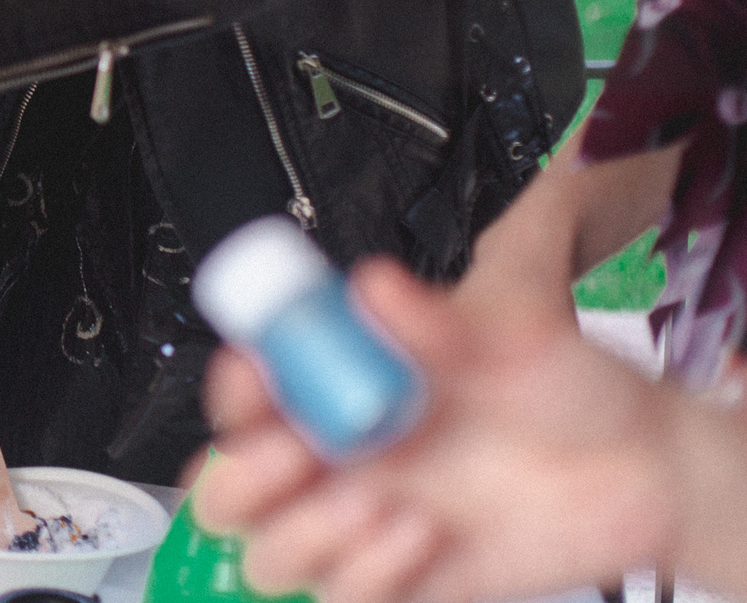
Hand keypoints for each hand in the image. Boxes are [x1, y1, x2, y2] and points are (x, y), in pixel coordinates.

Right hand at [197, 258, 700, 602]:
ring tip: (381, 502)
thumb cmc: (562, 383)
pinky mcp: (401, 583)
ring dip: (307, 533)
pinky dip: (370, 574)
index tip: (258, 374)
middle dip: (242, 476)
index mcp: (335, 389)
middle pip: (220, 491)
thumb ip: (432, 315)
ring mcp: (360, 525)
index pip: (239, 395)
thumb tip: (370, 286)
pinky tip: (424, 535)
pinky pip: (341, 598)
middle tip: (303, 453)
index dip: (231, 389)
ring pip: (265, 557)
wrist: (638, 464)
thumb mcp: (506, 330)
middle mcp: (333, 461)